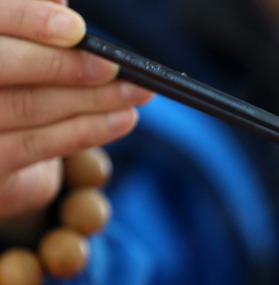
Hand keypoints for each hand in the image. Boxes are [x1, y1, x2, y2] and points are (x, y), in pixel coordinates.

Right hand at [0, 0, 152, 219]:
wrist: (0, 148)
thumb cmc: (14, 83)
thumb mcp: (20, 48)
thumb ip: (30, 19)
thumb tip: (58, 0)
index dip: (29, 19)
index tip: (76, 28)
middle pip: (3, 65)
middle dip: (64, 65)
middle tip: (115, 66)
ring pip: (28, 105)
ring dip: (91, 99)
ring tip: (137, 92)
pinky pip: (38, 144)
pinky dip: (87, 130)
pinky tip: (123, 119)